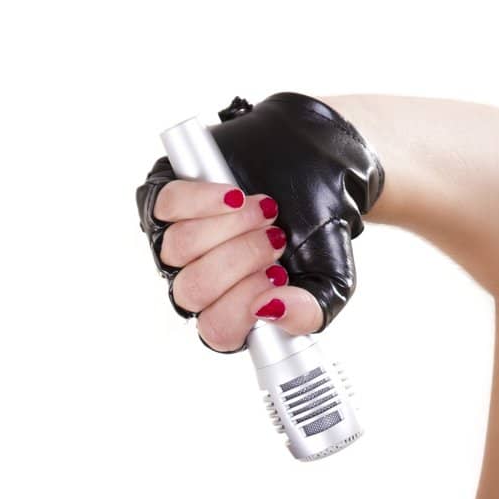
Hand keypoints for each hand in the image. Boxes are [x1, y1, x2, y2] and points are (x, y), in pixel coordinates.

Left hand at [135, 92, 384, 353]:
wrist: (323, 168)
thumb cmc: (320, 230)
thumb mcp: (331, 282)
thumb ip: (309, 313)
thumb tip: (272, 310)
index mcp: (235, 314)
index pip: (217, 330)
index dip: (244, 304)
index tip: (278, 274)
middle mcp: (201, 285)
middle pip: (191, 291)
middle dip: (240, 260)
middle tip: (277, 238)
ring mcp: (179, 244)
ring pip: (178, 249)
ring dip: (228, 227)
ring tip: (266, 210)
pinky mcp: (169, 201)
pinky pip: (167, 207)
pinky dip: (202, 200)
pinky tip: (234, 195)